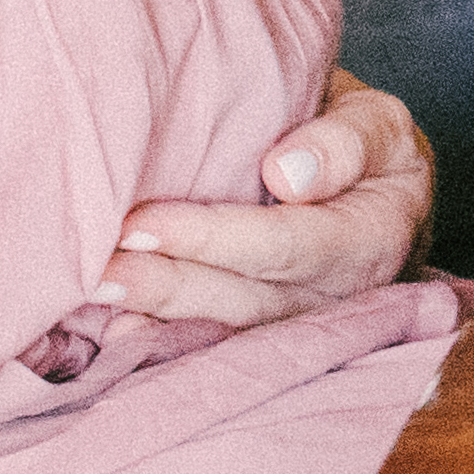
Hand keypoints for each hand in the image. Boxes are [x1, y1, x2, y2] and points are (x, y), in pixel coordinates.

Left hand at [103, 71, 434, 326]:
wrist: (378, 195)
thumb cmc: (365, 148)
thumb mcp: (377, 123)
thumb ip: (347, 140)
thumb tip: (286, 174)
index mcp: (374, 236)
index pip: (290, 242)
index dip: (216, 237)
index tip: (145, 221)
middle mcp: (342, 296)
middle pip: (250, 298)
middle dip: (171, 283)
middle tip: (101, 266)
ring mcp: (305, 327)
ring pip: (228, 332)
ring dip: (159, 314)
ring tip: (95, 292)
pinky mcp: (271, 342)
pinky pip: (216, 350)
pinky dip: (164, 344)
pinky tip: (115, 332)